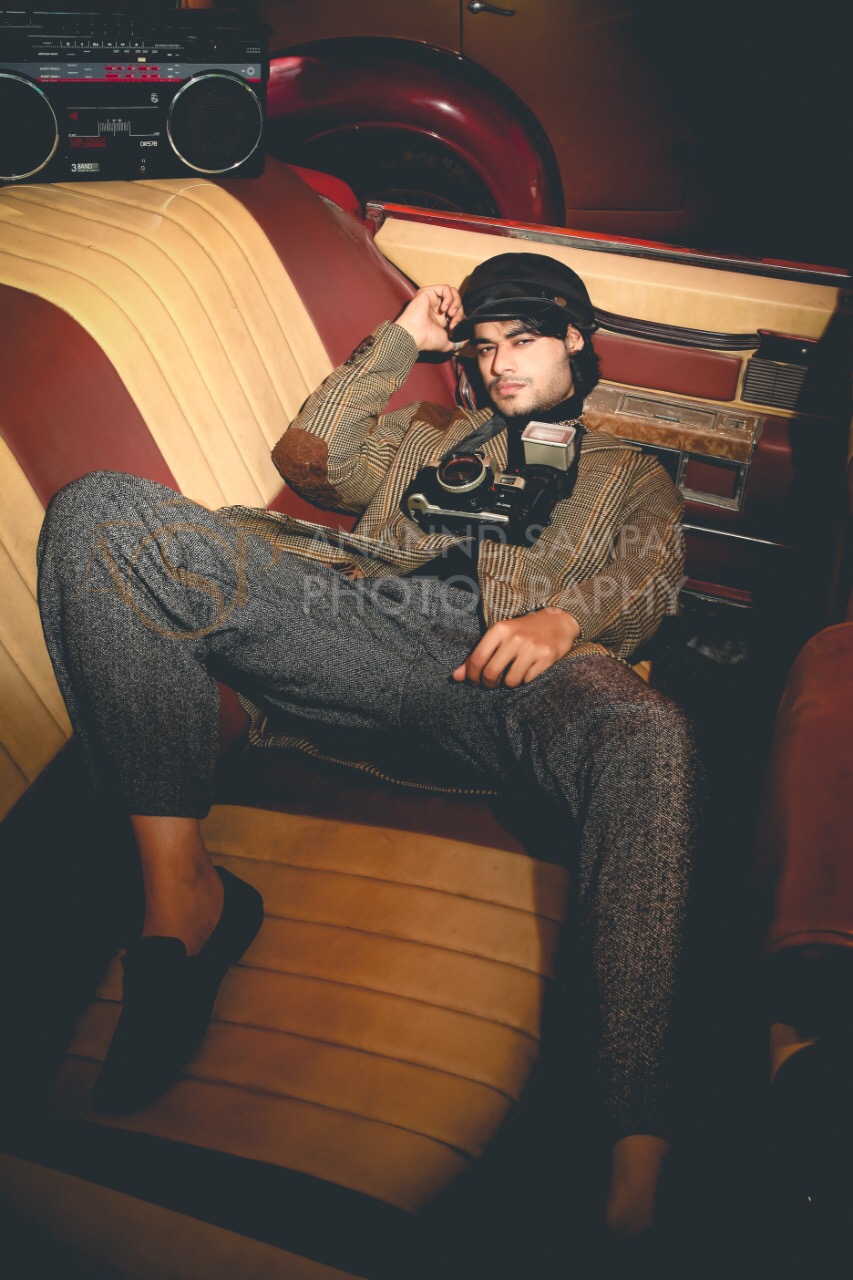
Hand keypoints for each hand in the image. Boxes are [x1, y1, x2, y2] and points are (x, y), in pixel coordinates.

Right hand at [395, 284, 463, 352]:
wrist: (415, 334)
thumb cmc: (428, 340)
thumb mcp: (448, 344)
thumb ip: (458, 342)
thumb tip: (467, 339)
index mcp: (441, 318)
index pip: (457, 310)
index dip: (460, 317)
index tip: (455, 326)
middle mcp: (436, 307)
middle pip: (456, 301)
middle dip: (459, 311)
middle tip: (454, 321)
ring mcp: (432, 299)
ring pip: (452, 292)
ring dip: (456, 303)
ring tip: (450, 313)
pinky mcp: (428, 291)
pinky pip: (445, 288)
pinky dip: (449, 298)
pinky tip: (444, 308)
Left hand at [452, 608, 580, 687]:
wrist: (557, 621)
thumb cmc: (522, 630)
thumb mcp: (499, 636)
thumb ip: (477, 655)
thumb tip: (456, 677)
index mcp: (499, 629)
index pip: (477, 659)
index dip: (472, 676)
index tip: (474, 681)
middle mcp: (515, 638)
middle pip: (491, 673)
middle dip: (488, 683)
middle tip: (491, 683)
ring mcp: (532, 648)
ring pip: (510, 681)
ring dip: (508, 683)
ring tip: (510, 676)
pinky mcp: (546, 657)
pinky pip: (527, 680)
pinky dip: (524, 680)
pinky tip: (526, 671)